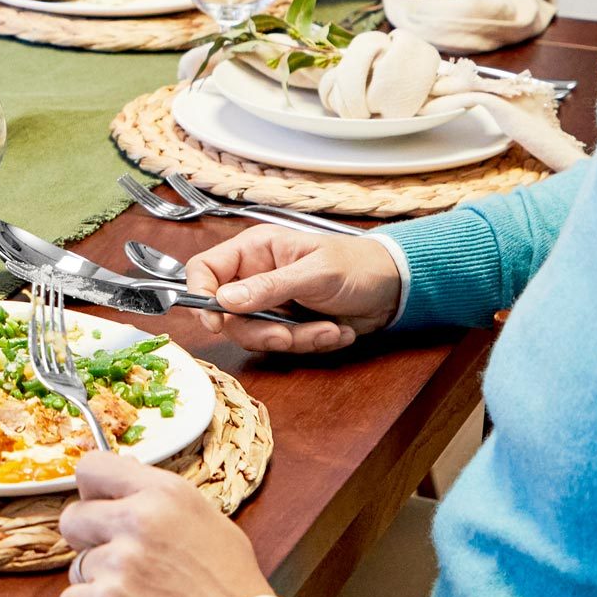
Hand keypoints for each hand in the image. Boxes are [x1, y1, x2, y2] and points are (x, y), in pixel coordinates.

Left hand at [58, 453, 273, 596]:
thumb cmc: (235, 593)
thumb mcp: (210, 524)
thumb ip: (162, 503)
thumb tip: (122, 481)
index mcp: (166, 494)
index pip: (94, 469)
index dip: (92, 494)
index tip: (99, 511)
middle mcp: (139, 520)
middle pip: (73, 518)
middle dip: (90, 544)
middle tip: (122, 568)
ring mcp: (119, 563)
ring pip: (76, 567)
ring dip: (98, 587)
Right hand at [181, 225, 401, 352]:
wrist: (394, 289)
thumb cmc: (357, 265)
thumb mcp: (313, 273)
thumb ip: (268, 287)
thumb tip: (224, 299)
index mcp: (256, 251)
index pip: (206, 269)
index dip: (202, 295)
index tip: (216, 321)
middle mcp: (257, 277)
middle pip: (228, 313)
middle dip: (261, 330)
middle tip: (287, 335)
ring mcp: (272, 304)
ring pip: (256, 335)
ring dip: (294, 339)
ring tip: (328, 329)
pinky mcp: (288, 325)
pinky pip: (283, 345)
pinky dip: (312, 343)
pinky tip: (336, 330)